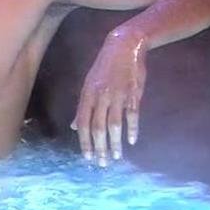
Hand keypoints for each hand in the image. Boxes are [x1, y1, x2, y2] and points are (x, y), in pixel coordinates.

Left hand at [71, 30, 146, 166]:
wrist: (124, 46)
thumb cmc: (105, 67)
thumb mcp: (89, 84)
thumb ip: (83, 107)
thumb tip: (75, 126)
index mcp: (88, 95)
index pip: (84, 123)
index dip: (85, 142)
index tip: (87, 157)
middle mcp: (101, 96)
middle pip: (98, 127)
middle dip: (99, 147)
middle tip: (102, 163)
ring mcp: (118, 95)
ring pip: (114, 124)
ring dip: (115, 142)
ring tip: (117, 157)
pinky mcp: (134, 93)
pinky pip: (132, 114)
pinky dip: (132, 129)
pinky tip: (132, 140)